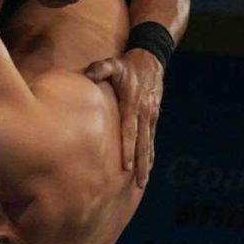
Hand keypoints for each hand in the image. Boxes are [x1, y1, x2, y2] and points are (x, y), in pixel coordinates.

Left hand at [85, 52, 164, 186]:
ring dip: (146, 163)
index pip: (130, 131)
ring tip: (143, 182)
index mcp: (132, 104)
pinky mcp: (154, 117)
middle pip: (143, 143)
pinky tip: (147, 167)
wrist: (152, 60)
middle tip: (139, 183)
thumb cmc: (127, 65)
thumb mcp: (113, 63)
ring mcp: (151, 116)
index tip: (125, 167)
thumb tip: (89, 74)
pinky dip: (150, 154)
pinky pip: (152, 139)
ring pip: (149, 144)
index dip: (128, 149)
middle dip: (140, 164)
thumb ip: (101, 68)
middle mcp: (144, 113)